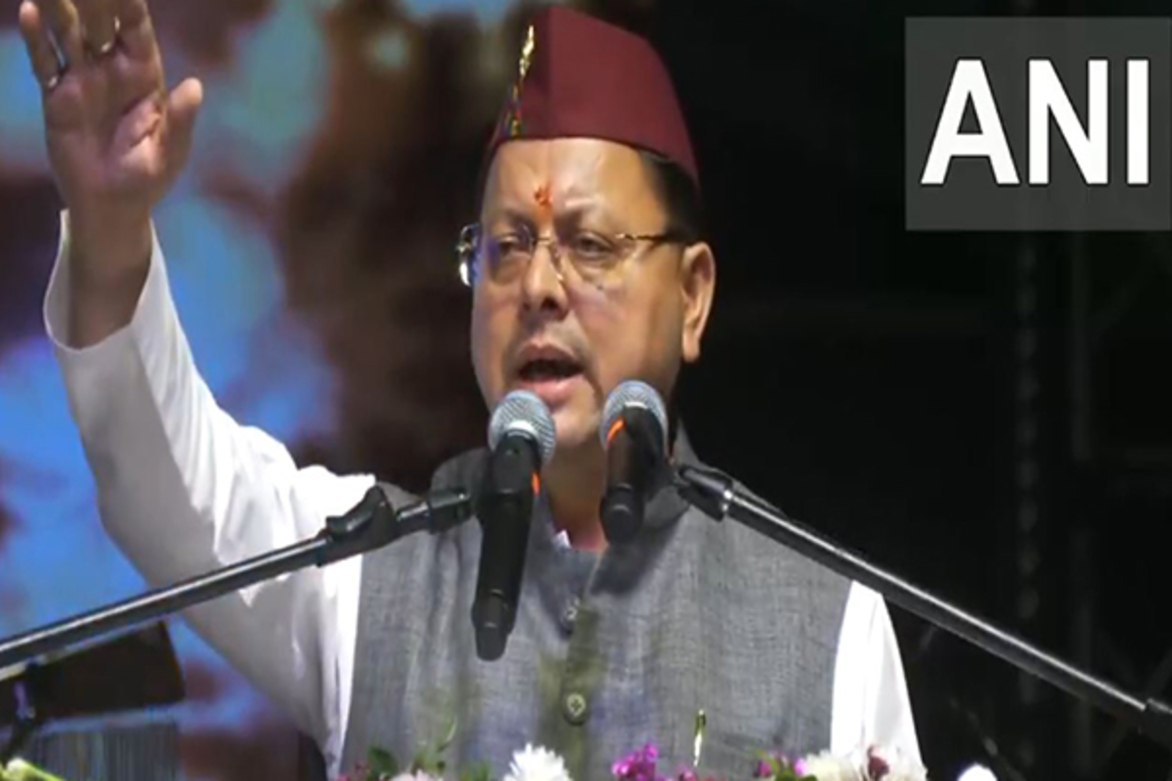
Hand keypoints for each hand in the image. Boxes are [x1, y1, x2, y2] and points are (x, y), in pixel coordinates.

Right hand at [17, 0, 201, 278]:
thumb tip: (194, 87)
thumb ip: (181, 119)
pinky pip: (44, 62)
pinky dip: (36, 38)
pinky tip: (29, 11)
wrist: (113, 204)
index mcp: (144, 75)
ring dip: (59, 6)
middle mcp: (111, 69)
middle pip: (99, 21)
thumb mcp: (171, 151)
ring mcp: (81, 80)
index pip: (135, 28)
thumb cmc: (148, 176)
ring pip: (68, 33)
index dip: (127, 3)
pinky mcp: (56, 97)